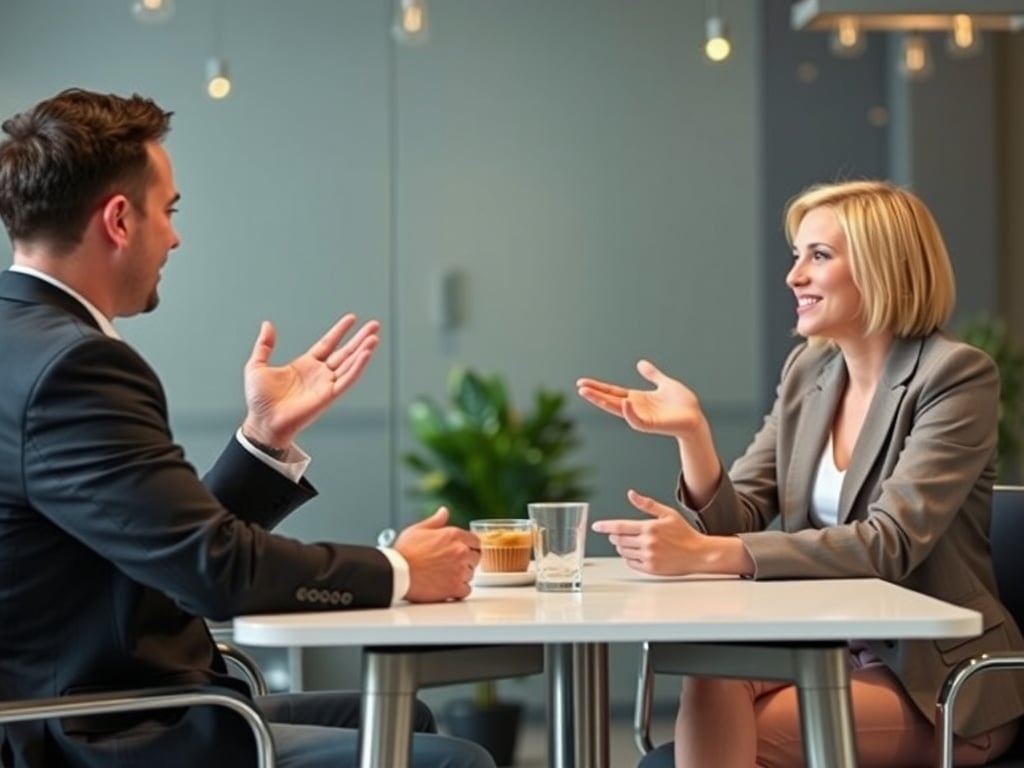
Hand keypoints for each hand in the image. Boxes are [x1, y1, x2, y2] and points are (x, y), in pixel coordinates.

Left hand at [241, 314, 379, 448]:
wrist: (263, 421)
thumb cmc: (259, 401)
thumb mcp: (257, 366)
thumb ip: (264, 345)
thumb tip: (267, 325)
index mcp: (305, 365)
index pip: (328, 344)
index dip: (340, 331)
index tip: (352, 319)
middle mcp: (319, 374)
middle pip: (345, 352)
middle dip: (360, 338)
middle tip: (375, 325)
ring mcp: (326, 385)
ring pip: (350, 364)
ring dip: (363, 351)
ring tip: (374, 337)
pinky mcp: (329, 396)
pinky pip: (347, 379)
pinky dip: (358, 367)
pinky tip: (366, 354)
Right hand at [394, 508, 481, 602]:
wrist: (398, 573)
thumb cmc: (405, 552)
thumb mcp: (418, 529)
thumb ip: (436, 520)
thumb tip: (444, 511)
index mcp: (454, 535)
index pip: (476, 541)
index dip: (469, 546)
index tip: (463, 551)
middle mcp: (460, 552)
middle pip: (476, 558)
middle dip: (467, 561)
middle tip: (452, 564)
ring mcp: (459, 570)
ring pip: (471, 574)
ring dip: (462, 575)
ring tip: (446, 576)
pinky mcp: (455, 588)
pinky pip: (466, 590)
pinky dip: (459, 590)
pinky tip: (448, 587)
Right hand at [576, 359, 705, 438]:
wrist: (695, 418)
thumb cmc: (683, 404)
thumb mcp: (665, 383)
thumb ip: (652, 375)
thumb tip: (640, 364)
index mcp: (637, 399)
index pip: (613, 392)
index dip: (598, 387)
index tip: (582, 382)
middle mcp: (636, 408)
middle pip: (610, 400)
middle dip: (594, 394)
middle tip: (579, 387)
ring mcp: (641, 417)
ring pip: (617, 410)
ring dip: (602, 402)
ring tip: (588, 393)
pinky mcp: (651, 425)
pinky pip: (636, 420)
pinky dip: (629, 413)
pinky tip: (623, 402)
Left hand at [592, 489, 704, 574]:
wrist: (698, 553)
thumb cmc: (684, 533)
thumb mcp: (667, 513)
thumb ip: (647, 504)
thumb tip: (631, 494)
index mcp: (650, 528)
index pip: (620, 526)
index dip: (605, 526)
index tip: (597, 526)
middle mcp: (647, 543)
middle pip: (619, 540)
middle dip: (616, 536)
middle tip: (620, 533)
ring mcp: (649, 557)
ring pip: (623, 552)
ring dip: (622, 547)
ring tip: (632, 543)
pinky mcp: (651, 569)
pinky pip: (631, 563)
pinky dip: (630, 558)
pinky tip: (638, 553)